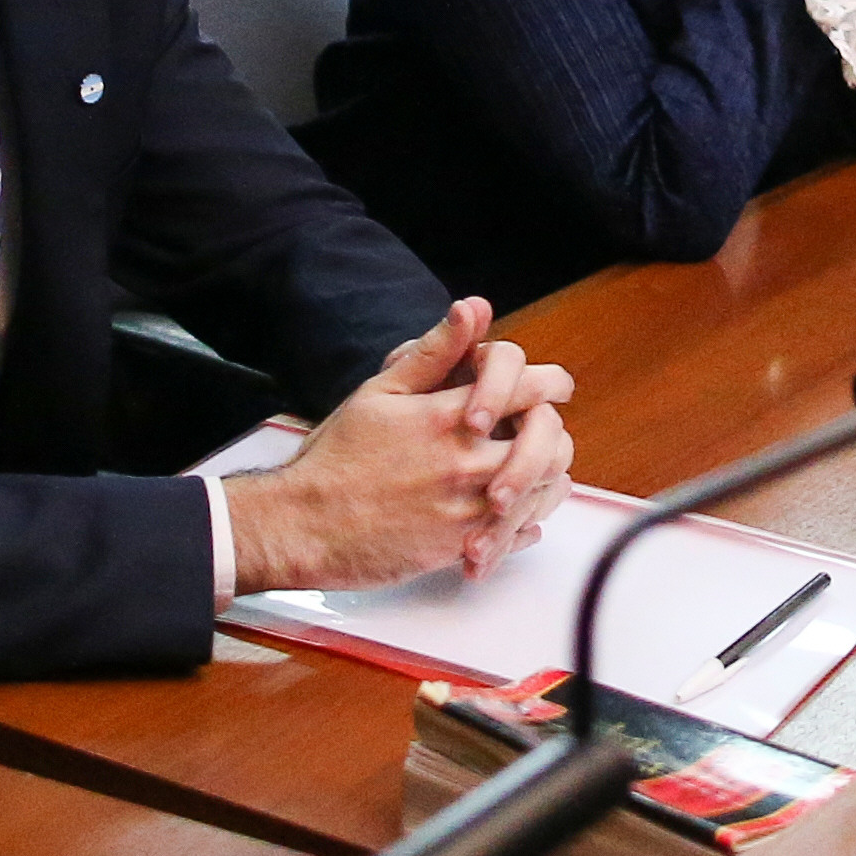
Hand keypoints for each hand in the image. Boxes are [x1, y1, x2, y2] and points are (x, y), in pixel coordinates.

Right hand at [225, 299, 578, 591]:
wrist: (302, 527)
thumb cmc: (336, 460)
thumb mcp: (380, 393)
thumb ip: (433, 352)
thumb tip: (472, 309)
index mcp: (448, 416)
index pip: (531, 388)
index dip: (551, 383)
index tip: (553, 387)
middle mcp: (466, 461)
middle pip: (551, 441)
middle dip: (552, 433)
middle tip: (540, 434)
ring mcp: (468, 507)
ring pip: (544, 490)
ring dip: (543, 479)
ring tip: (527, 474)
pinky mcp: (463, 546)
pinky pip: (520, 533)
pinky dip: (524, 524)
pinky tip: (507, 515)